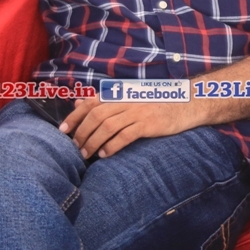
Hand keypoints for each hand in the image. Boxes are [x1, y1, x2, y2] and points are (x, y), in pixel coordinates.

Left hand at [60, 98, 198, 158]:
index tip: (62, 130)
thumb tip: (78, 103)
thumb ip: (104, 101)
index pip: (90, 103)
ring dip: (93, 142)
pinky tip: (105, 155)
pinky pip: (125, 136)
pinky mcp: (148, 124)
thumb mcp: (129, 98)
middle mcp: (126, 100)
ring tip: (86, 154)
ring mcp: (138, 111)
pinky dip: (112, 146)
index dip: (74, 116)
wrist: (187, 103)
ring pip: (107, 126)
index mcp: (120, 93)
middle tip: (75, 148)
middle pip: (96, 116)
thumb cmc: (156, 103)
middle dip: (81, 133)